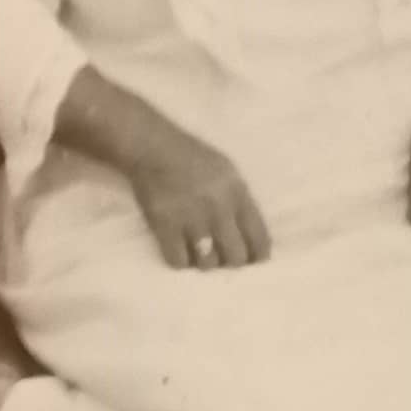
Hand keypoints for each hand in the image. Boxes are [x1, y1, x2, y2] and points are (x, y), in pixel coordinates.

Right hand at [130, 122, 273, 273]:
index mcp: (237, 193)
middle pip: (236, 257)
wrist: (151, 147)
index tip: (254, 261)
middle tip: (223, 256)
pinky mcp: (164, 225)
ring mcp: (190, 218)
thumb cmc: (192, 158)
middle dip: (232, 261)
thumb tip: (251, 239)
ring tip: (200, 252)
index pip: (259, 237)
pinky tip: (179, 250)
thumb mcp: (227, 172)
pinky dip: (180, 260)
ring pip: (208, 263)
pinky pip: (178, 261)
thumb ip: (241, 201)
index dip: (258, 255)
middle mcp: (217, 208)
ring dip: (205, 261)